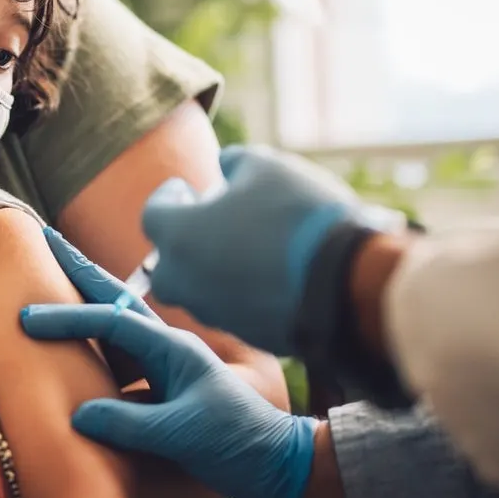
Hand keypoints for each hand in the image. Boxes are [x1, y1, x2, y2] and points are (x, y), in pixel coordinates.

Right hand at [22, 229, 317, 497]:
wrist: (277, 462)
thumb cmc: (237, 442)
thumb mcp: (182, 433)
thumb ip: (128, 422)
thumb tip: (77, 413)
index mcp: (172, 348)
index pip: (110, 321)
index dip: (67, 317)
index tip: (27, 318)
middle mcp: (167, 345)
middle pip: (114, 298)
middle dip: (79, 269)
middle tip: (48, 238)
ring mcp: (167, 361)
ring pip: (118, 321)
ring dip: (87, 297)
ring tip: (58, 275)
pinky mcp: (166, 382)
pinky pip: (124, 354)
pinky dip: (99, 339)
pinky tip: (85, 339)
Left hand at [143, 145, 360, 355]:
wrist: (346, 284)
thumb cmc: (297, 215)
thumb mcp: (265, 166)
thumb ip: (234, 161)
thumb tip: (225, 165)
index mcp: (180, 236)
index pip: (152, 215)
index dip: (167, 196)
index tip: (184, 187)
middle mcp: (187, 281)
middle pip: (164, 264)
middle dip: (179, 240)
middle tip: (204, 219)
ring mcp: (216, 313)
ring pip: (195, 290)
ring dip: (207, 265)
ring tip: (239, 241)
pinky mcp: (248, 336)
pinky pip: (229, 309)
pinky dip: (236, 290)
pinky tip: (265, 271)